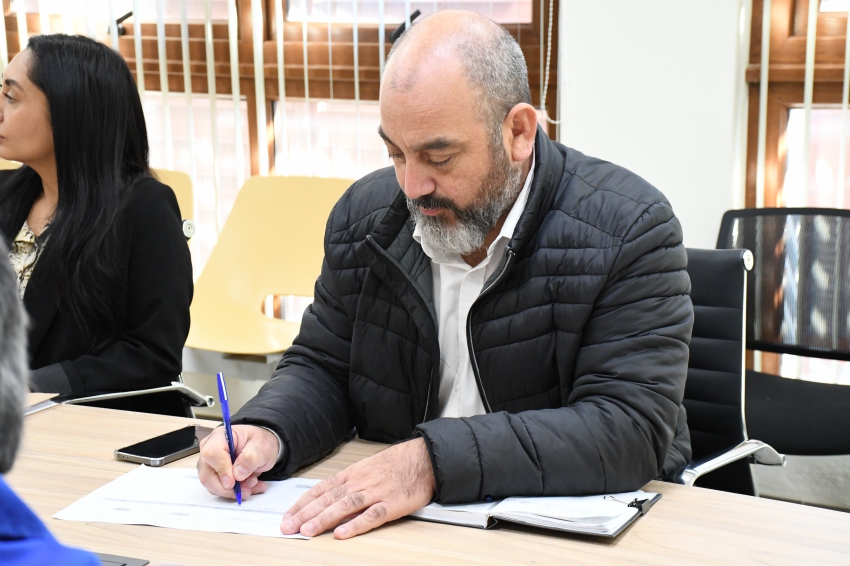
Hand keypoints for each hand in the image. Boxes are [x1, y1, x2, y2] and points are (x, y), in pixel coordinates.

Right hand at [197, 425, 279, 498]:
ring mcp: (211, 465)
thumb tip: (237, 473)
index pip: (211, 453)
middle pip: (207, 475)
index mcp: (220, 436)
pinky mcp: (215, 477)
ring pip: (213, 486)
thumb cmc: (260, 442)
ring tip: (252, 484)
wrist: (262, 449)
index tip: (234, 481)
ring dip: (234, 491)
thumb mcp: (262, 446)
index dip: (222, 469)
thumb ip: (251, 457)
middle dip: (227, 487)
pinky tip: (250, 487)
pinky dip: (236, 492)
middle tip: (246, 489)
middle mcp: (211, 450)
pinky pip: (220, 490)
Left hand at [281, 438, 434, 538]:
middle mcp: (361, 482)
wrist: (424, 458)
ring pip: (345, 506)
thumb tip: (327, 497)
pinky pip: (371, 516)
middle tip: (289, 526)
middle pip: (328, 498)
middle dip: (306, 513)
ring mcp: (376, 493)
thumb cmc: (397, 463)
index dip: (303, 503)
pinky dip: (356, 524)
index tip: (288, 515)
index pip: (322, 488)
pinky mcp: (392, 505)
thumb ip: (349, 482)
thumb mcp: (368, 467)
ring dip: (324, 519)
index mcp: (353, 473)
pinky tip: (342, 533)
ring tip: (308, 530)